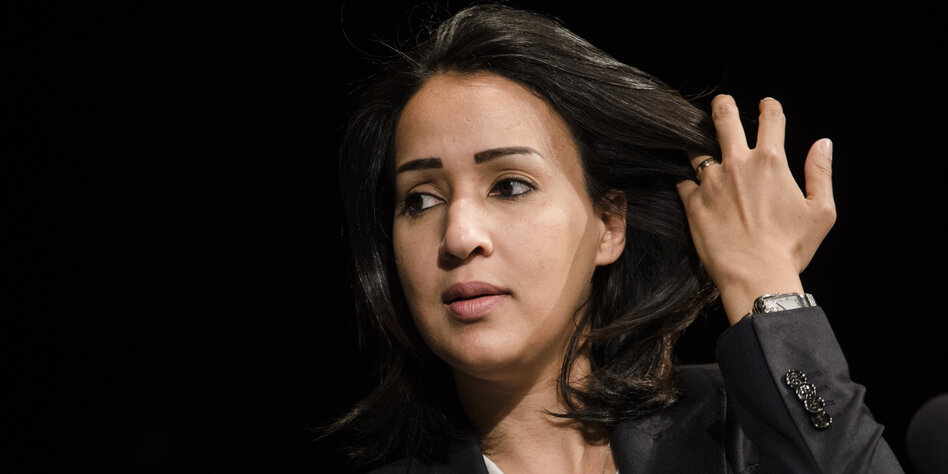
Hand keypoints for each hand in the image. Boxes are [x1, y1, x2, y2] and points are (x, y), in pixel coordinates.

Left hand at [676, 95, 835, 323]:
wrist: (756, 276)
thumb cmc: (791, 247)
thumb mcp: (821, 211)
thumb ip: (821, 173)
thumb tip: (823, 143)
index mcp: (771, 161)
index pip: (771, 118)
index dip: (769, 106)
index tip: (766, 105)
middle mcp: (738, 164)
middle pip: (724, 119)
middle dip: (723, 105)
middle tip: (722, 103)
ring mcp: (711, 182)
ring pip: (696, 148)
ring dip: (698, 143)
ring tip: (699, 144)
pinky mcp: (692, 202)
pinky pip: (682, 179)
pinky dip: (684, 177)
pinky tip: (686, 179)